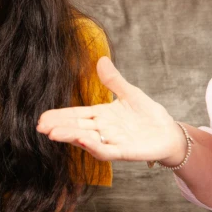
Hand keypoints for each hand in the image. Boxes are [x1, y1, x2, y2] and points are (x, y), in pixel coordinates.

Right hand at [36, 57, 186, 164]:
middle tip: (41, 127)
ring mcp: (112, 141)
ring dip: (70, 137)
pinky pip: (106, 150)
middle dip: (58, 127)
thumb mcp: (130, 93)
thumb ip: (113, 80)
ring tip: (53, 133)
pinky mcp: (124, 152)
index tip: (42, 117)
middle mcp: (102, 130)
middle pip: (76, 128)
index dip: (59, 116)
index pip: (75, 115)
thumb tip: (101, 59)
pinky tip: (82, 140)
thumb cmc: (149, 115)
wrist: (170, 133)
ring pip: (86, 140)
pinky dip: (93, 146)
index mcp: (101, 116)